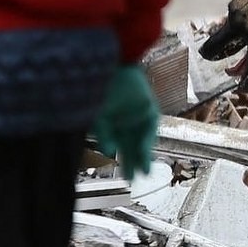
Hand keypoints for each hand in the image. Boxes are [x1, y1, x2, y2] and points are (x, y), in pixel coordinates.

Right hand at [92, 65, 159, 179]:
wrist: (111, 66)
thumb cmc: (99, 88)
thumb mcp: (97, 115)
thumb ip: (103, 133)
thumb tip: (109, 151)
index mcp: (111, 121)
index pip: (118, 145)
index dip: (123, 161)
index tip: (126, 178)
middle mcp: (125, 119)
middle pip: (131, 145)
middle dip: (133, 162)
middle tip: (134, 180)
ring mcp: (138, 114)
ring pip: (142, 139)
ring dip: (143, 155)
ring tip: (144, 172)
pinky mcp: (149, 108)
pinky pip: (150, 128)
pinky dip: (147, 141)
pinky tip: (145, 154)